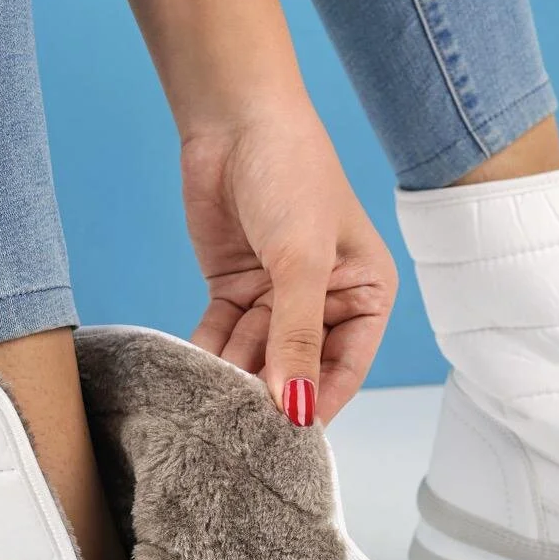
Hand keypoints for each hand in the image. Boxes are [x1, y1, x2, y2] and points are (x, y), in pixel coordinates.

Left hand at [181, 104, 397, 424]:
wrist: (235, 120)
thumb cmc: (292, 175)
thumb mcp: (301, 262)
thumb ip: (297, 338)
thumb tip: (295, 407)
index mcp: (366, 293)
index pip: (346, 366)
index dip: (318, 402)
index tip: (289, 439)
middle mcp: (326, 300)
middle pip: (297, 366)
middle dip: (270, 392)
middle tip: (239, 428)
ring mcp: (278, 296)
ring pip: (255, 355)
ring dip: (234, 375)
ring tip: (211, 403)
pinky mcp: (236, 287)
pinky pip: (223, 335)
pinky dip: (208, 354)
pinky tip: (192, 376)